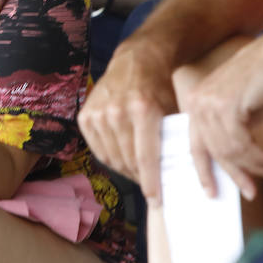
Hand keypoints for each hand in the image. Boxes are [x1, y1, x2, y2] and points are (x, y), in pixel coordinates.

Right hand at [79, 35, 176, 199]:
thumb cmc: (160, 88)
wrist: (136, 61)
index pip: (145, 158)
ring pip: (112, 159)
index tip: (156, 201)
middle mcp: (117, 111)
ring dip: (126, 170)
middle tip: (150, 185)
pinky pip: (98, 150)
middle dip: (140, 177)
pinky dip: (111, 158)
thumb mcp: (173, 110)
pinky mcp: (85, 116)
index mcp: (143, 110)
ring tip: (138, 172)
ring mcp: (98, 113)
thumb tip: (177, 175)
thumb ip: (173, 139)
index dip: (151, 183)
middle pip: (128, 161)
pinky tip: (123, 157)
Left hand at [182, 28, 262, 200]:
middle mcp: (196, 102)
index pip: (194, 145)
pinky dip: (257, 159)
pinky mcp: (226, 105)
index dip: (203, 171)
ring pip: (227, 150)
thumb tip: (233, 166)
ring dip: (251, 167)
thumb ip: (229, 134)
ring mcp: (209, 103)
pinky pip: (240, 144)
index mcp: (195, 103)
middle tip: (249, 191)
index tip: (211, 192)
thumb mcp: (240, 112)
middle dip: (231, 175)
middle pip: (210, 152)